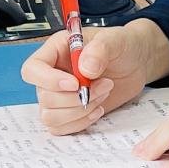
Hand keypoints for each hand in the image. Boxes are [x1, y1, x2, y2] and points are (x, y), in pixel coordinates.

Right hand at [21, 17, 168, 135]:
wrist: (136, 63)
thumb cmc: (122, 45)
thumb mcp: (115, 39)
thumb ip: (100, 49)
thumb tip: (85, 69)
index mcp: (56, 51)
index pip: (32, 69)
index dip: (48, 80)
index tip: (75, 83)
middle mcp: (52, 74)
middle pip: (44, 97)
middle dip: (76, 98)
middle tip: (105, 84)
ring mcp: (59, 95)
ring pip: (51, 117)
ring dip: (79, 111)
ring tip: (103, 94)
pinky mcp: (70, 112)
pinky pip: (61, 128)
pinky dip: (81, 122)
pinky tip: (99, 109)